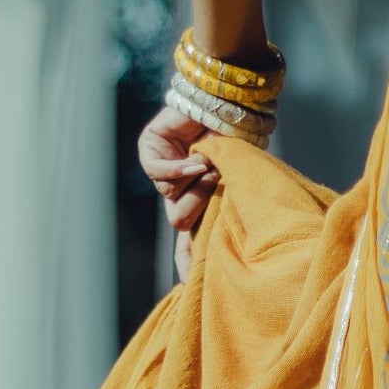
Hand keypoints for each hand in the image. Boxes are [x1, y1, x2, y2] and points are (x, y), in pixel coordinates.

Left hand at [139, 101, 219, 279]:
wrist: (229, 100)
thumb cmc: (239, 138)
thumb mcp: (235, 180)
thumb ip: (221, 206)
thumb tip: (208, 238)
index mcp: (200, 200)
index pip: (188, 240)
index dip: (188, 263)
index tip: (188, 288)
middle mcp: (179, 188)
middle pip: (179, 220)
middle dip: (199, 203)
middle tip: (214, 180)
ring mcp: (162, 169)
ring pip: (169, 197)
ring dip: (194, 180)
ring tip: (208, 160)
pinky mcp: (149, 149)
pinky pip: (158, 172)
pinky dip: (178, 167)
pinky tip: (194, 157)